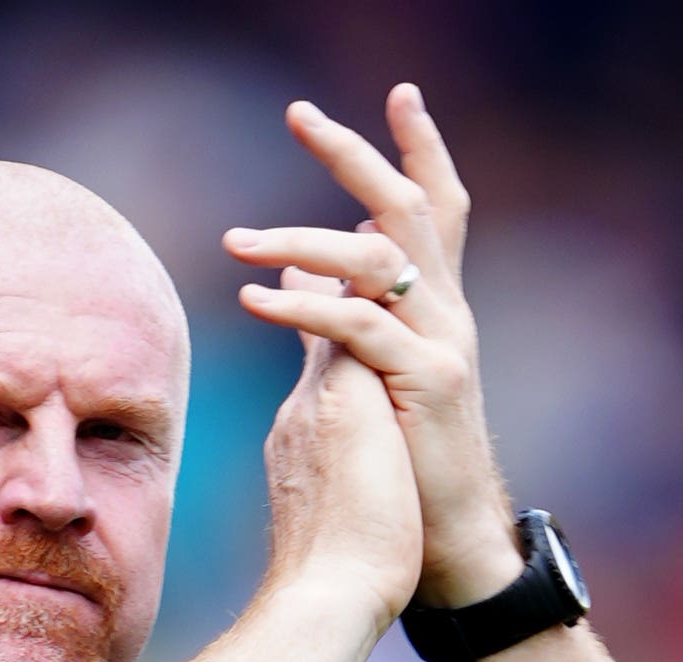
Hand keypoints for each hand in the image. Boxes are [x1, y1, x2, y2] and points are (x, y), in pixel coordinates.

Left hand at [224, 85, 521, 608]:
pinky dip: (302, 307)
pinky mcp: (430, 382)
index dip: (418, 149)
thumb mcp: (363, 379)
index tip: (399, 92)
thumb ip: (335, 316)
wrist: (444, 547)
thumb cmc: (400, 471)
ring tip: (234, 240)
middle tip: (300, 113)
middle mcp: (448, 314)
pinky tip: (252, 300)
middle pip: (410, 208)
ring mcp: (444, 345)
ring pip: (379, 259)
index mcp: (433, 309)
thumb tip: (297, 260)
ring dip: (301, 237)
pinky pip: (359, 328)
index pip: (431, 210)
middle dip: (356, 154)